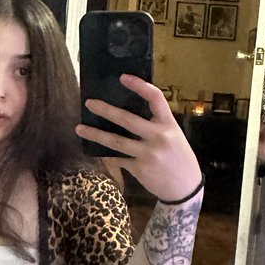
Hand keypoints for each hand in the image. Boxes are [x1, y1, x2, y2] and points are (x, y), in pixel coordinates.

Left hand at [76, 74, 200, 201]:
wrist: (185, 187)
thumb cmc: (179, 157)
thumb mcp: (174, 136)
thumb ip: (156, 124)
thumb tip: (128, 112)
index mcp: (169, 124)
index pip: (155, 98)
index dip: (139, 85)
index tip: (123, 77)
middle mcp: (159, 137)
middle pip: (127, 119)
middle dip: (105, 110)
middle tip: (89, 103)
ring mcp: (148, 154)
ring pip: (116, 141)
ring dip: (95, 134)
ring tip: (79, 128)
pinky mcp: (140, 168)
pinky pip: (118, 158)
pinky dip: (107, 154)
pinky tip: (95, 150)